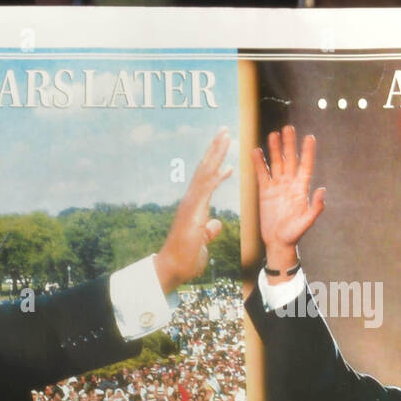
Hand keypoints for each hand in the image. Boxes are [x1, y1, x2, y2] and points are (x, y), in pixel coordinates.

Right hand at [155, 128, 232, 293]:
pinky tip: (228, 167)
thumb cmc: (185, 259)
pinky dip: (217, 178)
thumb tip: (216, 223)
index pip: (207, 177)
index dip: (215, 160)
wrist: (172, 270)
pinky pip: (206, 191)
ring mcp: (191, 205)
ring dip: (216, 154)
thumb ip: (209, 230)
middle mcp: (191, 201)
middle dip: (215, 148)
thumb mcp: (203, 241)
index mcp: (195, 205)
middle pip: (205, 168)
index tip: (223, 145)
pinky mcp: (193, 213)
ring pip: (205, 173)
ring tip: (225, 136)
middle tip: (224, 130)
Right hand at [252, 125, 321, 273]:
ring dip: (274, 149)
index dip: (307, 152)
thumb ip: (315, 207)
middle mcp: (290, 184)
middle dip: (289, 144)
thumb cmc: (294, 234)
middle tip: (288, 128)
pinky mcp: (265, 191)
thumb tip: (322, 190)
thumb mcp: (307, 222)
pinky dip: (259, 163)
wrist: (278, 242)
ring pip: (276, 163)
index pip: (305, 166)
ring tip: (273, 134)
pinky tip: (256, 151)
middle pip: (290, 160)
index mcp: (301, 189)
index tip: (310, 137)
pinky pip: (261, 174)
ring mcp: (277, 186)